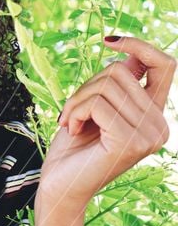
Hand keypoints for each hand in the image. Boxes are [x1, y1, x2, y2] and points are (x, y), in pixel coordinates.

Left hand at [39, 35, 175, 207]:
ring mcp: (149, 135)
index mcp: (155, 114)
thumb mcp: (96, 106)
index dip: (139, 45)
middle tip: (73, 111)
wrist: (60, 183)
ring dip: (77, 100)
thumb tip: (127, 52)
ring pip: (106, 85)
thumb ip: (116, 85)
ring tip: (71, 122)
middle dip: (86, 86)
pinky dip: (75, 111)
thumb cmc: (74, 145)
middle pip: (120, 72)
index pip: (165, 66)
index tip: (108, 41)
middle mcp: (160, 125)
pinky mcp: (131, 142)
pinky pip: (98, 104)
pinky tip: (72, 130)